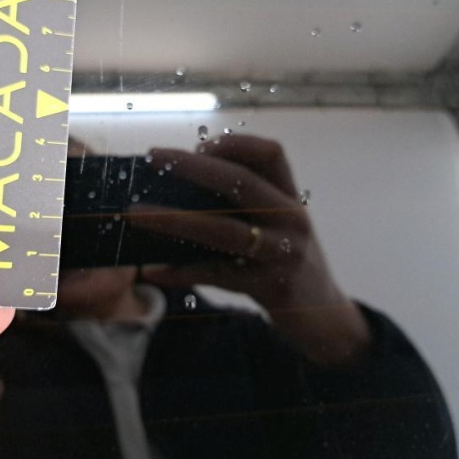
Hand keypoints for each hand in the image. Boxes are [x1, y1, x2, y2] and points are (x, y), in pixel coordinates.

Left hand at [130, 135, 371, 364]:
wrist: (323, 315)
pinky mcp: (270, 287)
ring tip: (136, 214)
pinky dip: (181, 272)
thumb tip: (177, 187)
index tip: (198, 144)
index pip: (271, 153)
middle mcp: (291, 219)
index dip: (234, 143)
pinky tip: (152, 271)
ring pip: (222, 230)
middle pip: (241, 182)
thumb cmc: (287, 261)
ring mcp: (283, 254)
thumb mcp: (277, 227)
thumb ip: (245, 205)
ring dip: (173, 220)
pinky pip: (216, 275)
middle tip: (153, 157)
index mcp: (291, 198)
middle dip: (192, 166)